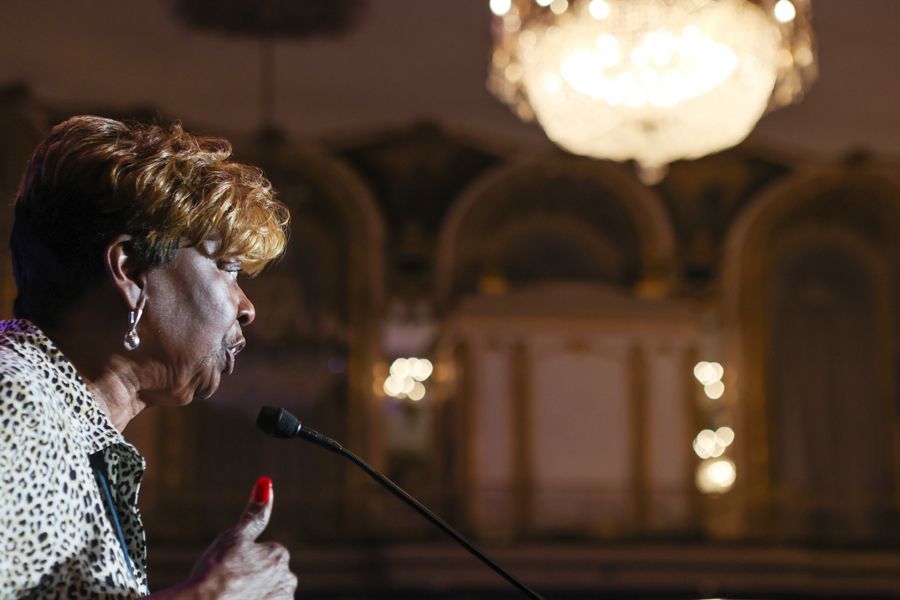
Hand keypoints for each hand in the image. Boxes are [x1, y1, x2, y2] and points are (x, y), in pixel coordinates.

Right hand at [187, 476, 296, 598]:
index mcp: (279, 554)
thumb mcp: (234, 535)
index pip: (262, 557)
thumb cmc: (216, 570)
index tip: (228, 571)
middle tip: (229, 587)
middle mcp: (288, 579)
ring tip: (232, 598)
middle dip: (251, 582)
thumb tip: (267, 483)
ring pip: (267, 595)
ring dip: (254, 597)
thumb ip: (254, 513)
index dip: (241, 564)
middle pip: (266, 578)